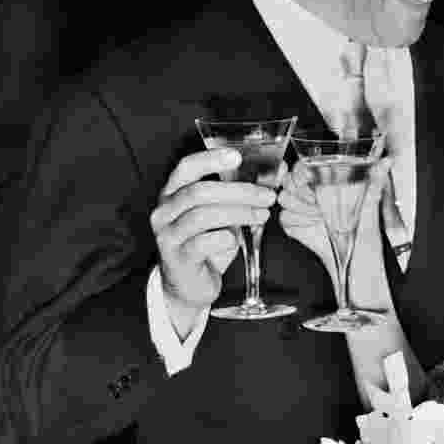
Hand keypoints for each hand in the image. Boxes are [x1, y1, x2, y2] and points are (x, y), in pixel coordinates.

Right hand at [150, 148, 275, 329]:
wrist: (189, 286)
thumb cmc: (207, 246)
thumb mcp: (225, 216)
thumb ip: (244, 194)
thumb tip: (279, 170)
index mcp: (173, 193)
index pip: (186, 167)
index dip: (210, 159)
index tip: (237, 156)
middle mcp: (165, 211)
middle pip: (199, 192)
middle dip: (238, 191)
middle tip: (266, 196)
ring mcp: (168, 235)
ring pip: (202, 216)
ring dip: (238, 213)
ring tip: (262, 215)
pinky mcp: (178, 258)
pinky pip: (202, 243)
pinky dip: (225, 239)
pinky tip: (237, 240)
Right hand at [278, 157, 391, 306]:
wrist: (359, 273)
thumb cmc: (368, 242)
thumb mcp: (372, 211)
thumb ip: (375, 184)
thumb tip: (386, 161)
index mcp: (331, 185)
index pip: (305, 165)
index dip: (304, 170)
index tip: (311, 179)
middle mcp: (315, 196)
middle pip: (291, 179)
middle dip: (303, 191)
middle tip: (319, 204)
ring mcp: (304, 211)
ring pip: (284, 197)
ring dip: (302, 207)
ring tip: (321, 217)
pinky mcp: (296, 227)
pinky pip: (285, 218)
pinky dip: (299, 223)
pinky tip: (315, 227)